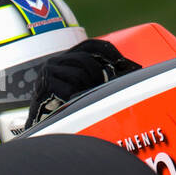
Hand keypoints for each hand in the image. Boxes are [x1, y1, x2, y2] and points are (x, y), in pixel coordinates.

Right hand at [24, 40, 140, 129]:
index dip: (108, 51)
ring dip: (86, 90)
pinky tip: (71, 106)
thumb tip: (133, 70)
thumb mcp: (84, 89)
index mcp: (65, 59)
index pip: (90, 45)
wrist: (42, 129)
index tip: (123, 63)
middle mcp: (55, 62)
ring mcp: (48, 73)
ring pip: (79, 75)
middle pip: (86, 60)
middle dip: (100, 75)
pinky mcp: (45, 86)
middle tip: (106, 88)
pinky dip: (75, 100)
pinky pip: (69, 89)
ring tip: (83, 101)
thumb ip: (99, 78)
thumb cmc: (67, 111)